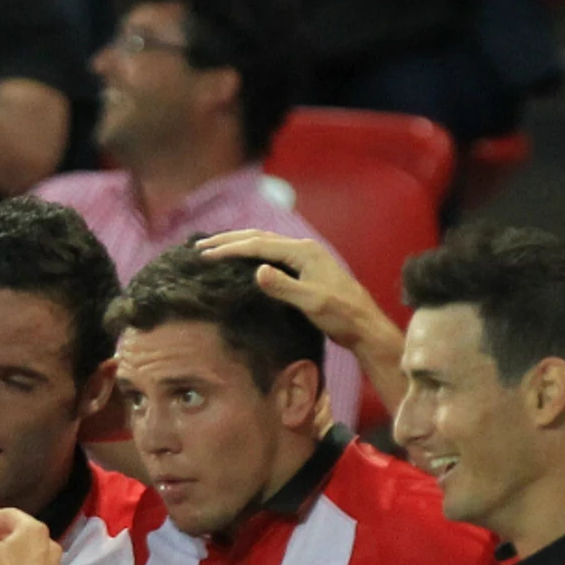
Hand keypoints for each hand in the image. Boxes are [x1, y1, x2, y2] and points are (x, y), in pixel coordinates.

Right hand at [197, 230, 391, 352]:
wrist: (365, 326)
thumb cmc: (342, 316)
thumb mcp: (313, 303)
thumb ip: (285, 287)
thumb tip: (257, 271)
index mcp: (304, 252)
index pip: (259, 244)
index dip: (230, 249)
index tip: (205, 255)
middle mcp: (304, 249)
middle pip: (259, 237)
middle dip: (229, 241)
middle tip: (199, 247)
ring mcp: (305, 258)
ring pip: (265, 243)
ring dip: (238, 245)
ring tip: (214, 249)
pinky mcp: (305, 269)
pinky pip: (271, 254)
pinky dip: (251, 254)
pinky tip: (242, 261)